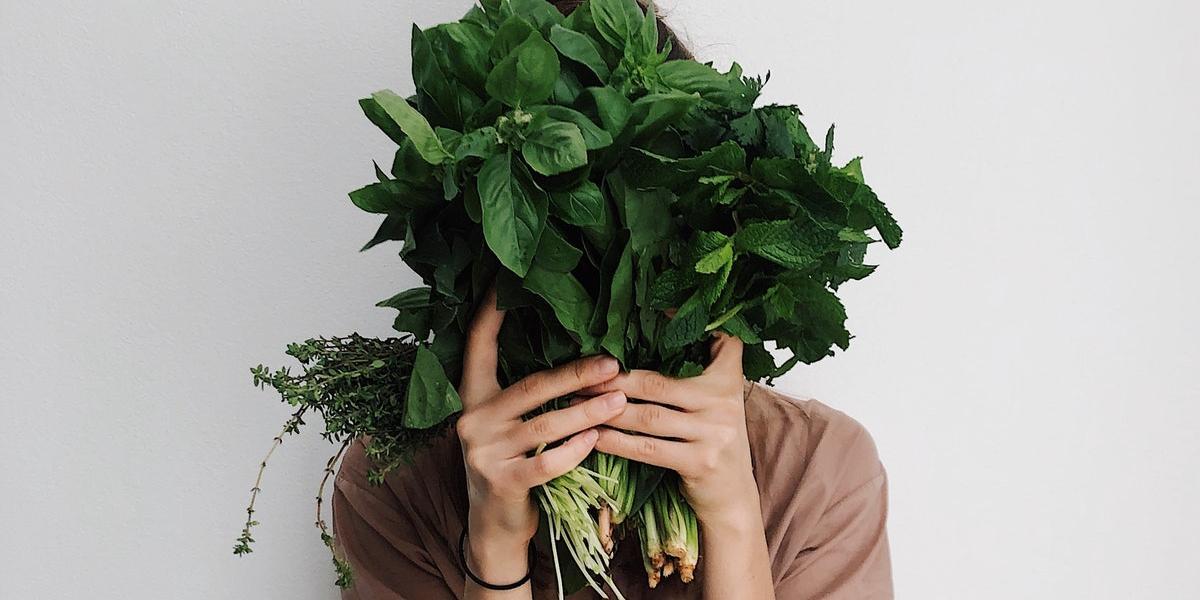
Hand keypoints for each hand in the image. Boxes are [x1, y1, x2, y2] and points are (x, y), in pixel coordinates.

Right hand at [455, 287, 626, 588]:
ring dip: (588, 412)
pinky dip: (575, 450)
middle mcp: (472, 420)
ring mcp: (483, 452)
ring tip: (620, 400)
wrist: (494, 528)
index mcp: (473, 397)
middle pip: (531, 386)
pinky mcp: (501, 482)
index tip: (505, 282)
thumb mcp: (509, 426)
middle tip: (614, 363)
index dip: (490, 313)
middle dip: (576, 374)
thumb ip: (528, 396)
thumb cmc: (513, 466)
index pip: (477, 345)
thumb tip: (581, 358)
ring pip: (546, 424)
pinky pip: (547, 461)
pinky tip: (598, 439)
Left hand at [584, 333, 773, 597]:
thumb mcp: (718, 401)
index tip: (651, 311)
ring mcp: (714, 434)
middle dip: (615, 380)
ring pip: (649, 416)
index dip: (683, 326)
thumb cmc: (713, 441)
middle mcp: (724, 403)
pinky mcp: (699, 462)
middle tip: (583, 375)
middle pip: (658, 383)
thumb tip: (655, 332)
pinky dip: (617, 442)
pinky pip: (648, 449)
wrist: (733, 497)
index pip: (718, 342)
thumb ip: (698, 371)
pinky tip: (595, 436)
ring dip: (609, 410)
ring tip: (578, 403)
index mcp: (728, 380)